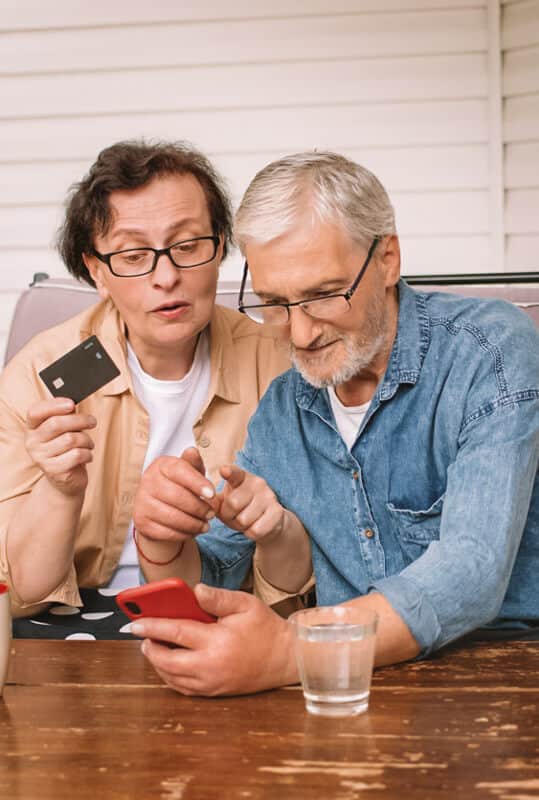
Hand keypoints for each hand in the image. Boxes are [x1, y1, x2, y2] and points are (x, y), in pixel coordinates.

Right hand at [25, 398, 95, 496]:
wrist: (65, 480)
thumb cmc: (66, 449)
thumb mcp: (63, 431)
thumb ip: (64, 416)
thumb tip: (73, 404)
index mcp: (32, 428)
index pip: (35, 411)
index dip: (54, 405)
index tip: (71, 404)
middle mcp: (32, 443)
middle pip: (57, 423)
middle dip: (80, 420)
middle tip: (92, 421)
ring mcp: (41, 458)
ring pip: (71, 439)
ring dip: (86, 440)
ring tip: (88, 444)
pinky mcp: (54, 470)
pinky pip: (77, 454)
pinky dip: (88, 454)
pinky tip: (87, 456)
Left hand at [131, 585, 297, 695]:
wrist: (285, 658)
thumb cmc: (265, 628)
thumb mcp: (245, 604)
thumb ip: (218, 597)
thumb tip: (195, 590)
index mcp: (218, 641)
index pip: (175, 633)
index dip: (152, 626)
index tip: (135, 623)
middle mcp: (211, 666)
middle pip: (167, 661)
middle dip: (150, 648)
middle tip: (142, 635)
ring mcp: (212, 682)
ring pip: (172, 678)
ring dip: (157, 663)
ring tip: (152, 646)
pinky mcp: (215, 692)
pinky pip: (183, 688)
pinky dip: (170, 676)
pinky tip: (168, 663)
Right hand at [133, 447, 218, 544]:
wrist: (156, 505)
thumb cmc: (178, 484)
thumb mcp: (188, 471)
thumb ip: (193, 463)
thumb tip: (192, 451)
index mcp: (161, 465)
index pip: (180, 472)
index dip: (198, 483)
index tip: (212, 493)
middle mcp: (147, 481)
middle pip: (178, 497)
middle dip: (199, 507)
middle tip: (212, 513)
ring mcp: (142, 502)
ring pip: (173, 517)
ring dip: (194, 523)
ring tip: (206, 525)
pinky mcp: (141, 522)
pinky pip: (166, 532)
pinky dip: (184, 534)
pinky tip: (193, 531)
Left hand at [216, 465, 285, 542]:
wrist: (269, 521)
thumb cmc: (241, 509)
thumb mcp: (225, 503)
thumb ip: (214, 502)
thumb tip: (209, 503)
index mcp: (241, 477)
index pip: (235, 473)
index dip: (229, 472)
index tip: (223, 470)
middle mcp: (257, 483)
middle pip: (233, 503)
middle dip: (229, 515)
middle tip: (234, 515)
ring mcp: (269, 496)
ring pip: (244, 519)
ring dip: (240, 526)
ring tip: (246, 520)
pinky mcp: (277, 512)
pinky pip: (256, 530)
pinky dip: (251, 533)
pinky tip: (255, 526)